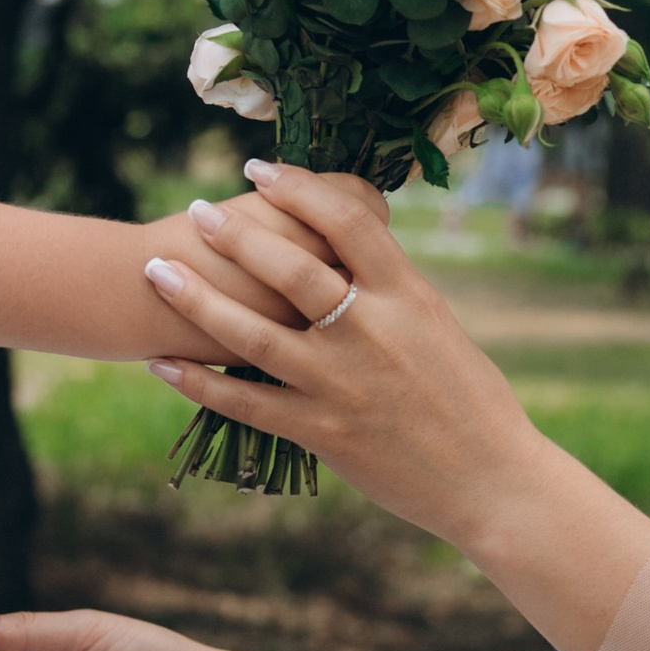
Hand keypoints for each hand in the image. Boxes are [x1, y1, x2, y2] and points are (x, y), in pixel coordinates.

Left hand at [142, 163, 534, 540]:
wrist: (491, 480)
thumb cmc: (472, 401)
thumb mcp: (439, 326)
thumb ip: (391, 289)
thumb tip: (352, 249)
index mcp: (407, 295)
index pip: (346, 221)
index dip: (298, 188)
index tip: (262, 170)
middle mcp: (370, 332)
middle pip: (289, 267)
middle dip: (235, 234)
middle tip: (197, 210)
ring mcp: (340, 384)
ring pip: (251, 333)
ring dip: (196, 300)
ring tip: (158, 271)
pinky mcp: (321, 432)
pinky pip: (245, 403)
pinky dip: (198, 383)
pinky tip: (161, 364)